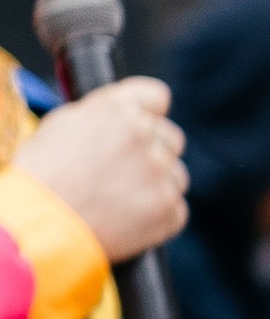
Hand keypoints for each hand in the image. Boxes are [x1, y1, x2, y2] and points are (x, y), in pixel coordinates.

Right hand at [18, 78, 186, 262]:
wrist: (43, 221)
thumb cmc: (46, 172)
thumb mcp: (67, 122)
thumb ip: (106, 112)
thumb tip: (132, 113)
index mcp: (121, 110)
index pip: (157, 97)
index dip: (149, 113)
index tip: (143, 126)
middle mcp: (145, 137)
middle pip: (171, 138)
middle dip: (154, 151)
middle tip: (126, 171)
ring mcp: (159, 175)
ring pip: (176, 176)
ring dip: (159, 185)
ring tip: (124, 198)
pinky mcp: (166, 210)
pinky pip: (177, 210)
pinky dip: (160, 216)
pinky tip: (132, 219)